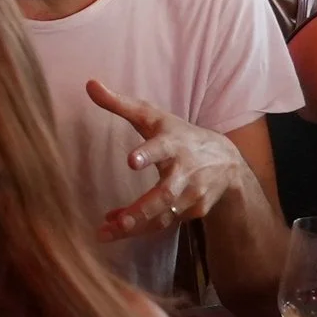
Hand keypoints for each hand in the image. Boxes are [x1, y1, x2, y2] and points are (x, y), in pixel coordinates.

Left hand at [87, 80, 246, 240]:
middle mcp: (185, 172)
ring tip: (106, 233)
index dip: (148, 154)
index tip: (131, 161)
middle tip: (120, 221)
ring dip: (135, 226)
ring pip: (162, 217)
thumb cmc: (179, 135)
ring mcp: (192, 195)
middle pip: (164, 194)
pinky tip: (116, 228)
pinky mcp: (193, 212)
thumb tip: (89, 83)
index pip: (161, 148)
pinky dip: (140, 228)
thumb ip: (120, 104)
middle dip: (142, 209)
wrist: (226, 162)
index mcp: (173, 144)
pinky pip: (162, 223)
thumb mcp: (152, 117)